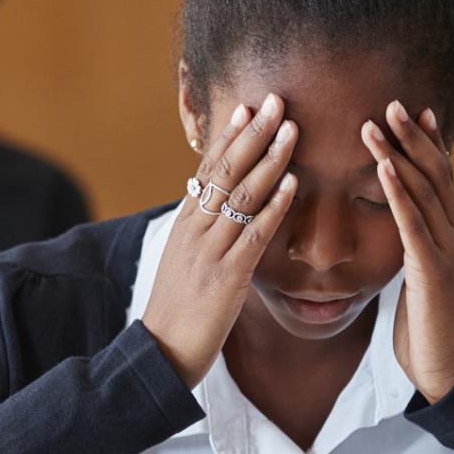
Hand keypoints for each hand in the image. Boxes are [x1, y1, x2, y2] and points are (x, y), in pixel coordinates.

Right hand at [142, 93, 301, 386]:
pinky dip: (274, 206)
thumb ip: (201, 235)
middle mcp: (194, 230)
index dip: (228, 137)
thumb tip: (213, 210)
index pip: (207, 170)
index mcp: (184, 225)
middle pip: (224, 171)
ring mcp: (209, 251)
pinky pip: (254, 234)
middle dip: (252, 134)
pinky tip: (293, 183)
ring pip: (241, 195)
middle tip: (275, 101)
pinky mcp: (226, 276)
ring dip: (269, 159)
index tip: (247, 108)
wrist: (161, 352)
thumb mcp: (184, 263)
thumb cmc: (178, 311)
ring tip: (291, 129)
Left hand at [364, 100, 453, 401]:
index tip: (414, 111)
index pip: (441, 179)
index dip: (429, 144)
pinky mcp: (432, 270)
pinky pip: (412, 224)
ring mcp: (446, 250)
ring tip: (375, 124)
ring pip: (423, 191)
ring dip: (397, 154)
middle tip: (391, 102)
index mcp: (449, 235)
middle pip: (435, 174)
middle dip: (412, 137)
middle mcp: (453, 234)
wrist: (447, 367)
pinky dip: (397, 193)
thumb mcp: (420, 278)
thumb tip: (402, 230)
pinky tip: (382, 169)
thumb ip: (414, 249)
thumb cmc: (426, 326)